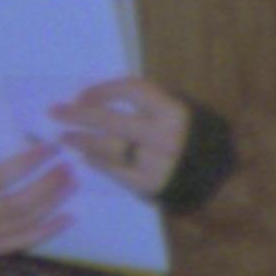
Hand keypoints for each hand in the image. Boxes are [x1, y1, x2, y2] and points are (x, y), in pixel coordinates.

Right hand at [0, 115, 72, 263]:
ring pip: (25, 224)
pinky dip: (46, 232)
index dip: (28, 162)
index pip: (1, 176)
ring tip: (72, 184)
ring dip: (52, 205)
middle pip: (20, 203)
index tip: (50, 148)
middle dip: (48, 185)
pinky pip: (22, 243)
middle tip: (69, 166)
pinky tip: (65, 219)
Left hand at [47, 76, 191, 197]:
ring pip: (107, 148)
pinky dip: (97, 162)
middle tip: (55, 112)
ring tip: (63, 136)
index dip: (103, 90)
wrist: (219, 182)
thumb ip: (150, 102)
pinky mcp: (148, 185)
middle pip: (110, 120)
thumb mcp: (182, 110)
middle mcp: (162, 136)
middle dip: (78, 114)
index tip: (82, 94)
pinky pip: (114, 171)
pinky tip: (85, 156)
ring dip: (81, 140)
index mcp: (172, 110)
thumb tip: (105, 95)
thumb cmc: (196, 138)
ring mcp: (154, 162)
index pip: (130, 91)